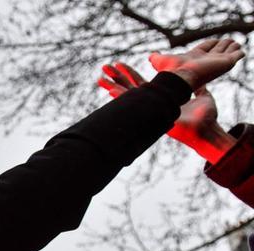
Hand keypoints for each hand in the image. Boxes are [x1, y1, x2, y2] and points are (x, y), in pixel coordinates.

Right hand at [98, 61, 235, 162]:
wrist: (206, 129)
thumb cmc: (205, 116)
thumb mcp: (202, 95)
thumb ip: (198, 87)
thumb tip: (200, 78)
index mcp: (161, 97)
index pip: (140, 83)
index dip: (129, 73)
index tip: (118, 64)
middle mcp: (152, 104)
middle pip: (129, 87)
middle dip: (116, 78)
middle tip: (104, 68)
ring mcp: (150, 111)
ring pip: (127, 96)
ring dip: (112, 87)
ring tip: (100, 79)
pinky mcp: (151, 117)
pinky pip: (134, 106)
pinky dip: (121, 99)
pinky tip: (110, 92)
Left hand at [150, 38, 243, 90]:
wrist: (180, 81)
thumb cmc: (170, 72)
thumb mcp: (160, 61)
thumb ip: (156, 58)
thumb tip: (150, 56)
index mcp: (193, 58)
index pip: (204, 49)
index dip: (209, 44)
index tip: (215, 41)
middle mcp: (205, 61)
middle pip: (216, 50)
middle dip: (222, 45)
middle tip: (229, 40)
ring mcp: (215, 63)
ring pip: (225, 53)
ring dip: (231, 47)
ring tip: (235, 43)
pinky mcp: (224, 64)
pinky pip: (234, 57)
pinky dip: (237, 53)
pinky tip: (241, 51)